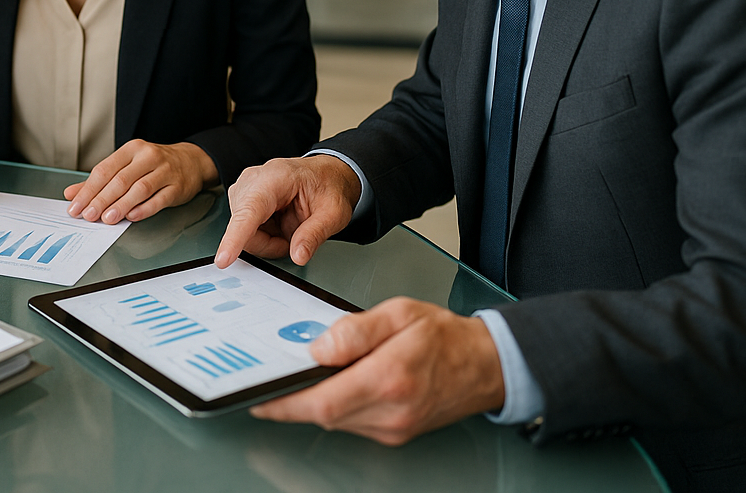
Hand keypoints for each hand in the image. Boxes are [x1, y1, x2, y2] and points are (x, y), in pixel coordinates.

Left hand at [64, 140, 216, 223]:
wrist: (191, 161)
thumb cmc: (153, 165)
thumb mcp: (126, 166)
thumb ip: (99, 181)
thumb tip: (71, 193)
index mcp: (131, 150)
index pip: (104, 169)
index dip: (88, 189)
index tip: (75, 206)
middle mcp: (147, 157)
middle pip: (120, 180)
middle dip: (101, 199)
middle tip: (88, 215)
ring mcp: (164, 171)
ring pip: (139, 189)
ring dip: (121, 205)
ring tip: (107, 218)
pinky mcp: (177, 187)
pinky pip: (159, 199)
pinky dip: (144, 209)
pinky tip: (132, 217)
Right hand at [215, 155, 361, 267]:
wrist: (324, 174)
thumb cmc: (327, 185)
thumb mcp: (334, 212)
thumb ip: (315, 234)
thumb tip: (298, 256)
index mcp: (275, 177)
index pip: (250, 210)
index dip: (235, 237)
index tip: (224, 258)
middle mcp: (252, 181)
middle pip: (244, 227)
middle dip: (269, 243)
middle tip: (297, 240)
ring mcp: (244, 190)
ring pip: (243, 233)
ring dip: (267, 242)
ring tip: (290, 229)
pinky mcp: (241, 201)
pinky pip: (244, 232)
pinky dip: (264, 237)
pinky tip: (279, 226)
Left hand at [249, 298, 504, 444]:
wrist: (486, 365)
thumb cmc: (444, 336)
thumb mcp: (399, 313)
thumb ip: (356, 330)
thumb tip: (319, 347)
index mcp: (391, 378)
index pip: (324, 401)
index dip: (285, 403)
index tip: (259, 397)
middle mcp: (392, 411)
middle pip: (325, 414)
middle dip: (292, 400)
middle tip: (268, 381)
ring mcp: (394, 427)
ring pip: (337, 420)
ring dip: (314, 402)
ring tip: (298, 377)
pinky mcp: (395, 433)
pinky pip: (353, 422)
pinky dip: (336, 405)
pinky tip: (332, 384)